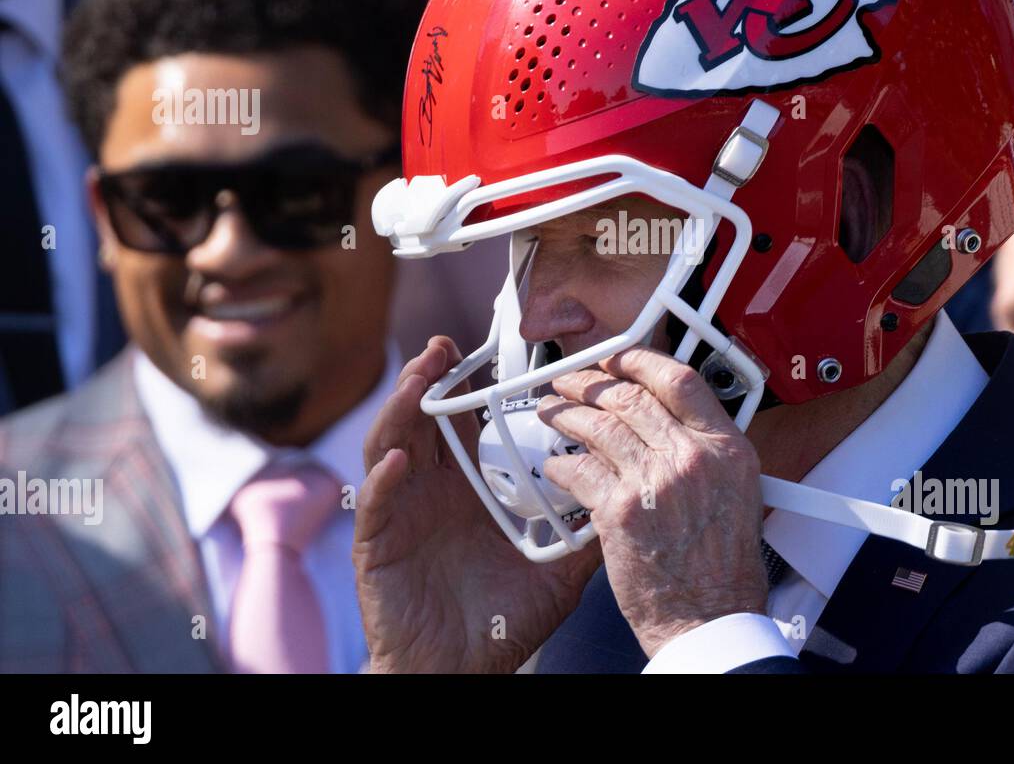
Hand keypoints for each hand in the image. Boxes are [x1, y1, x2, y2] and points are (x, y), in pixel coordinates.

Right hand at [353, 337, 600, 672]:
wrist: (460, 671)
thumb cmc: (501, 622)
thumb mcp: (556, 570)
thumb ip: (587, 533)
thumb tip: (631, 498)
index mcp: (470, 490)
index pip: (465, 425)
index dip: (470, 389)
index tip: (491, 357)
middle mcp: (432, 492)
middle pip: (423, 421)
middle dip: (430, 380)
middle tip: (444, 349)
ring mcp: (401, 513)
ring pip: (390, 447)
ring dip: (401, 411)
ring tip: (417, 384)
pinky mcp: (377, 545)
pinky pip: (374, 504)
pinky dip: (382, 479)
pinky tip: (397, 460)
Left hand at [538, 346, 767, 656]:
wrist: (710, 618)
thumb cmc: (722, 568)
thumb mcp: (737, 492)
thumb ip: (706, 449)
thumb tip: (670, 418)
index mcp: (725, 448)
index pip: (679, 379)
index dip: (640, 360)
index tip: (618, 358)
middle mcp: (691, 457)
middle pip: (630, 396)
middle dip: (590, 383)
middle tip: (570, 382)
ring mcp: (653, 481)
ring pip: (598, 426)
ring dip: (566, 414)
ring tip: (551, 413)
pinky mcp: (620, 510)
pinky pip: (578, 471)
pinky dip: (560, 465)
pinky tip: (555, 467)